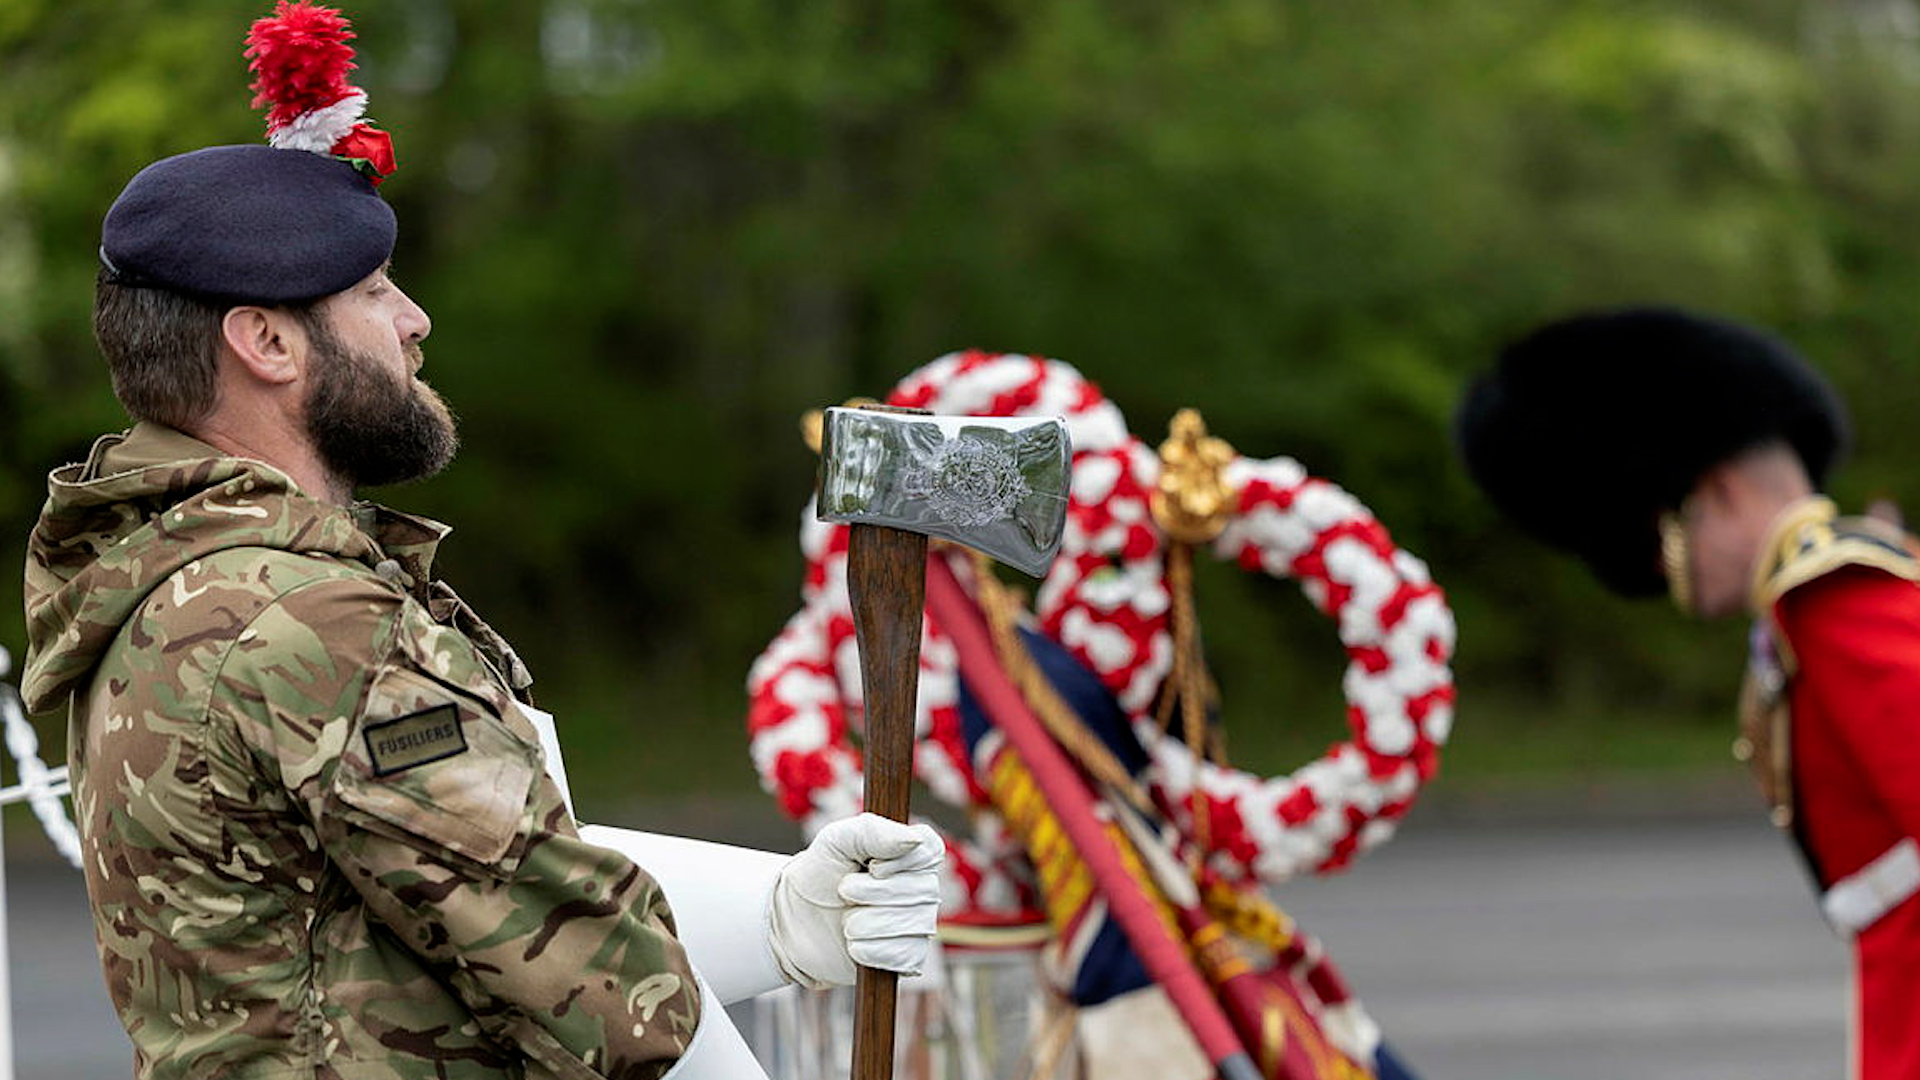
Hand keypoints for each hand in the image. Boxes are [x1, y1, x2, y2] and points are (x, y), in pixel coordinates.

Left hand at [767, 813, 943, 986]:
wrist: (796, 920)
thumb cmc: (821, 873)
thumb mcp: (836, 841)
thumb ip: (872, 832)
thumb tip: (914, 839)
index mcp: (910, 853)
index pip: (931, 851)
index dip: (905, 861)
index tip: (872, 866)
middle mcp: (922, 887)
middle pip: (921, 890)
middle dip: (873, 892)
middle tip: (844, 890)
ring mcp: (918, 924)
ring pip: (913, 925)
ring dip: (867, 923)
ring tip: (846, 920)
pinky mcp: (907, 957)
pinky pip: (905, 956)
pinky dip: (872, 950)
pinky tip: (854, 945)